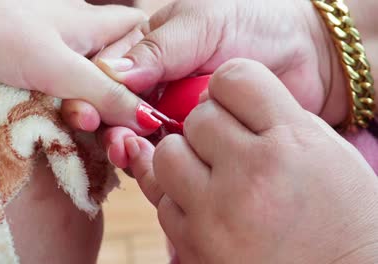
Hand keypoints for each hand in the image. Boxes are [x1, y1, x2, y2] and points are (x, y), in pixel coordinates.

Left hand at [0, 0, 155, 132]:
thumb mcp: (57, 67)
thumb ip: (105, 93)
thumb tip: (149, 120)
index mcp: (95, 24)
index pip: (142, 36)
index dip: (148, 68)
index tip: (137, 102)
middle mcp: (80, 33)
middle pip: (117, 69)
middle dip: (111, 101)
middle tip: (91, 118)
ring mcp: (55, 47)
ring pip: (87, 82)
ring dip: (84, 107)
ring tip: (68, 116)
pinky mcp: (34, 62)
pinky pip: (63, 87)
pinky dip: (63, 104)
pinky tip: (54, 113)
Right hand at [64, 0, 350, 132]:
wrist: (307, 52)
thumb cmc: (256, 20)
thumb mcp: (203, 20)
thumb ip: (160, 47)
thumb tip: (114, 73)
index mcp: (148, 49)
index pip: (107, 72)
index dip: (93, 92)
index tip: (89, 110)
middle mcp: (155, 83)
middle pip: (114, 108)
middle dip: (107, 125)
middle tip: (113, 138)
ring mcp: (173, 112)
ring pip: (136, 134)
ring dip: (127, 146)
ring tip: (127, 151)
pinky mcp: (196, 139)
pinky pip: (168, 153)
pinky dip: (155, 160)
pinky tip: (150, 163)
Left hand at [125, 59, 377, 262]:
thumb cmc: (340, 213)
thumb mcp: (324, 150)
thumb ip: (270, 116)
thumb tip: (210, 98)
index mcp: (291, 141)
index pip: (233, 77)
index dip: (230, 86)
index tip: (235, 102)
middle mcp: (251, 174)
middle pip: (198, 117)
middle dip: (211, 125)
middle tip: (230, 146)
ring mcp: (217, 213)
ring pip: (167, 153)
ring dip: (185, 157)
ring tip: (212, 173)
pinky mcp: (194, 245)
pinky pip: (161, 199)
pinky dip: (178, 195)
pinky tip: (204, 201)